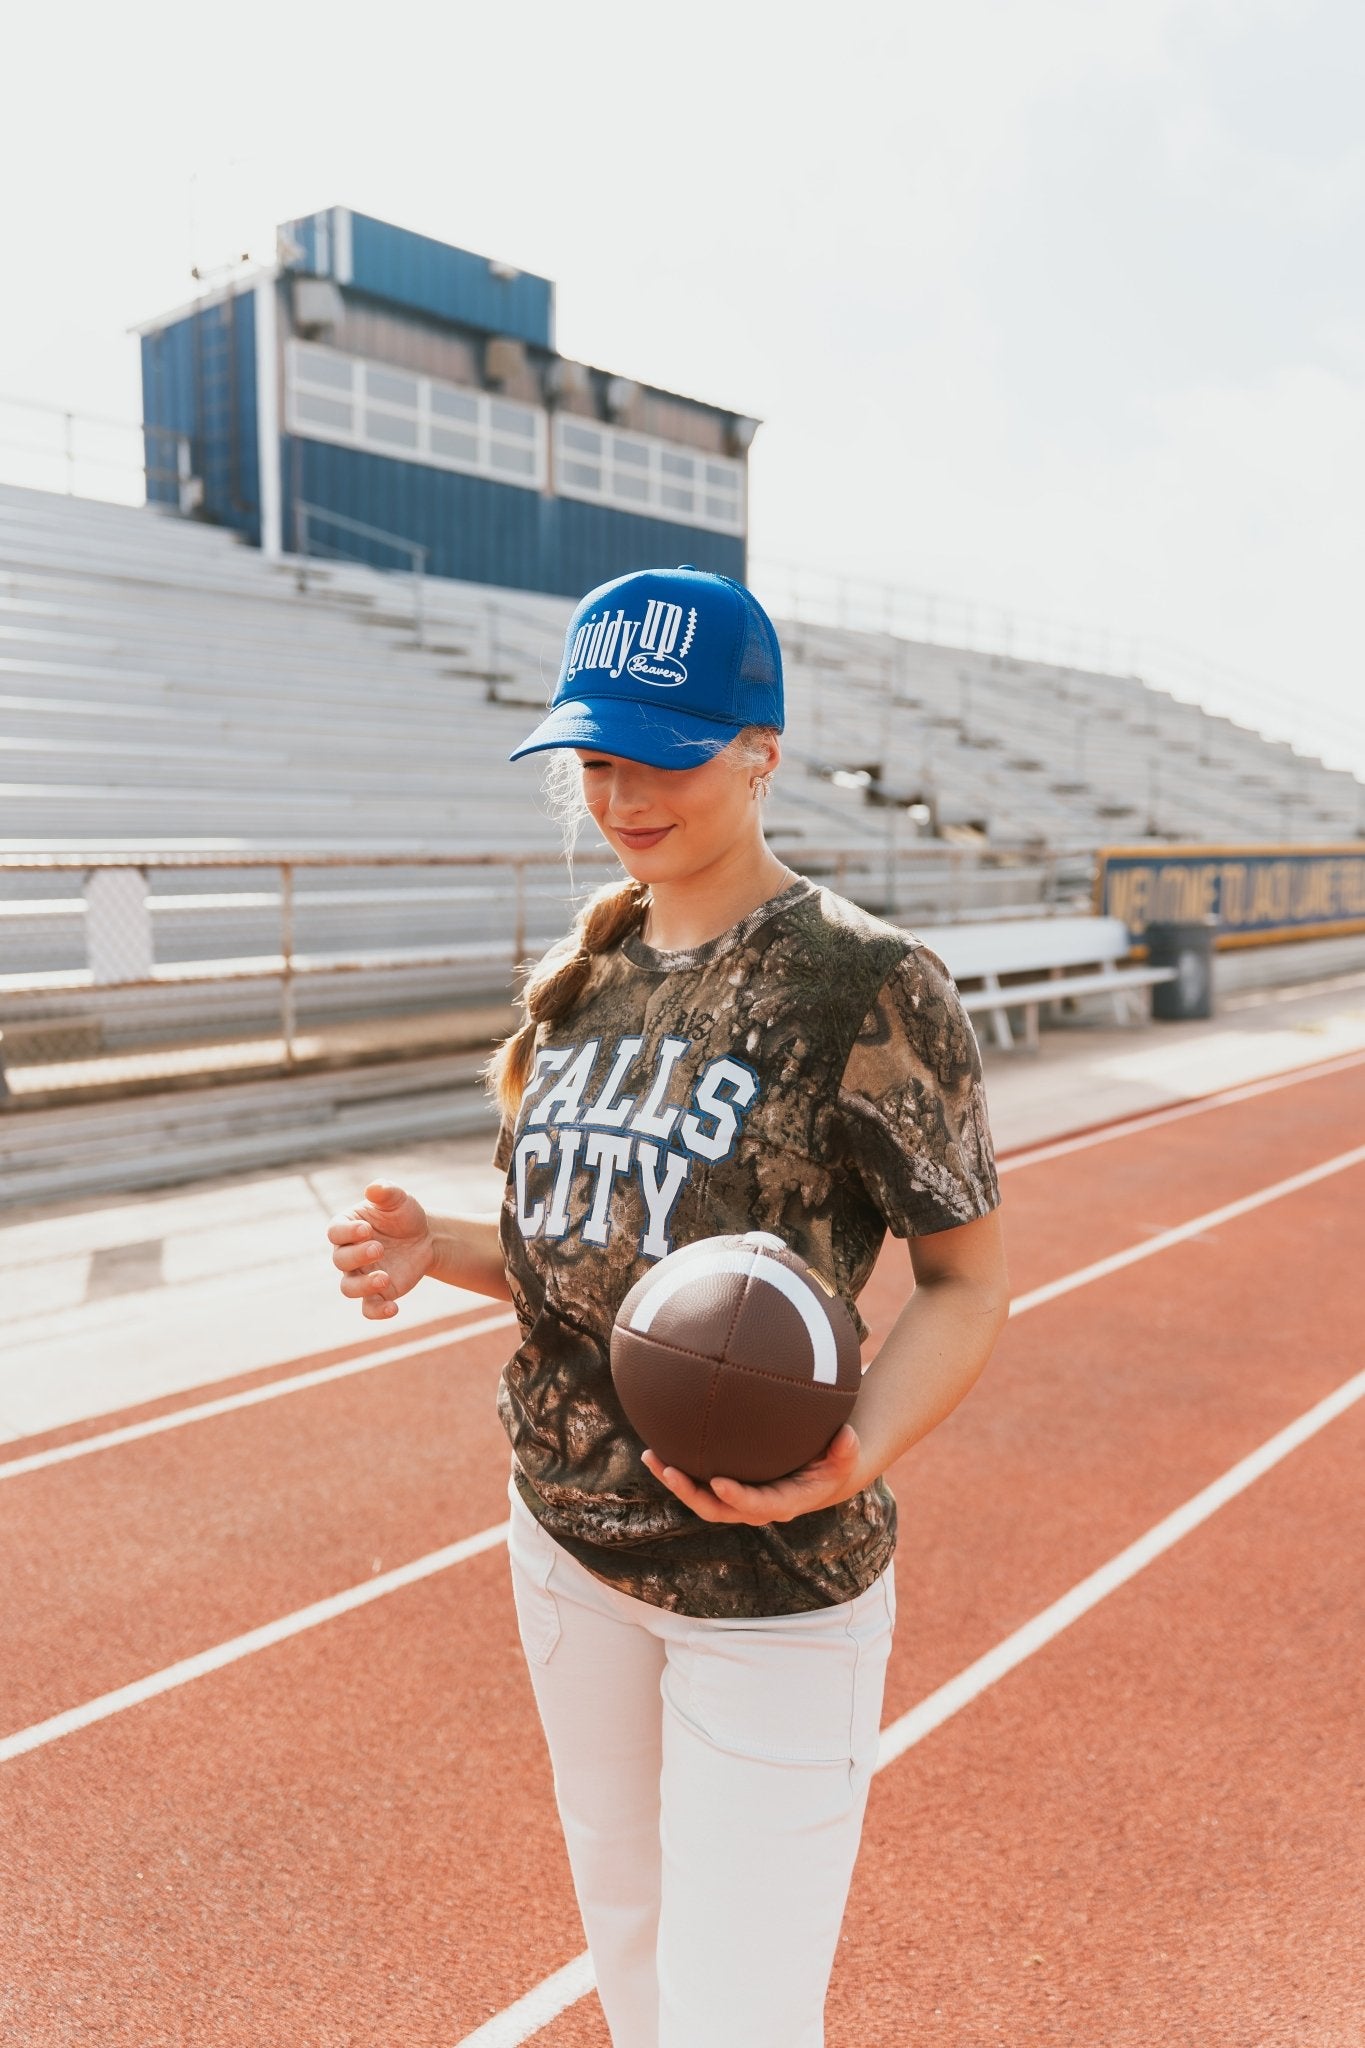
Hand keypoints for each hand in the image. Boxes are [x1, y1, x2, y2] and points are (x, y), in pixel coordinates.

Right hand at [326, 1181, 434, 1319]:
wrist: (425, 1237)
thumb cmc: (403, 1215)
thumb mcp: (398, 1200)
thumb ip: (386, 1192)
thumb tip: (374, 1188)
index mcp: (347, 1228)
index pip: (335, 1232)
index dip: (347, 1233)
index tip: (367, 1229)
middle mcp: (348, 1254)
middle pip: (340, 1261)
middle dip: (357, 1256)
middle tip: (380, 1248)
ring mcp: (361, 1275)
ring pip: (348, 1288)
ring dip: (363, 1285)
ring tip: (385, 1277)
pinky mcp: (378, 1293)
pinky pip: (369, 1308)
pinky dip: (378, 1312)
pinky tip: (394, 1308)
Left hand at [640, 1423, 866, 1525]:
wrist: (821, 1476)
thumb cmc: (834, 1462)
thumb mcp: (846, 1456)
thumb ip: (846, 1449)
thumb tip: (846, 1437)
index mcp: (784, 1503)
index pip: (758, 1506)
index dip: (737, 1498)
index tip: (718, 1483)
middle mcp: (756, 1507)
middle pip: (718, 1509)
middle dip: (692, 1493)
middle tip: (670, 1471)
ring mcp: (738, 1499)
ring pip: (701, 1498)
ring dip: (675, 1481)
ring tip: (651, 1456)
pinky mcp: (727, 1487)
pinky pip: (699, 1483)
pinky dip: (678, 1469)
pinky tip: (658, 1446)